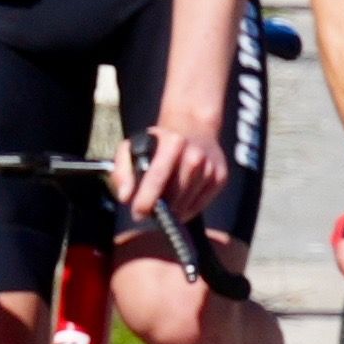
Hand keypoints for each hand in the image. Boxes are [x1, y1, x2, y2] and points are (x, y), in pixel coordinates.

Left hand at [122, 97, 229, 231]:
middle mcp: (195, 154)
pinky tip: (178, 203)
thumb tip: (125, 197)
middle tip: (149, 210)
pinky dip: (187, 210)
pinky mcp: (220, 178)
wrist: (193, 130)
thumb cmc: (158, 144)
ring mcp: (210, 167)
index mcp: (173, 142)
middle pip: (174, 195)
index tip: (137, 214)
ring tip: (163, 205)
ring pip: (186, 203)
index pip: (158, 177)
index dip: (146, 199)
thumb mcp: (133, 147)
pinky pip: (200, 205)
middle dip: (159, 209)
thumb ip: (123, 172)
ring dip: (172, 211)